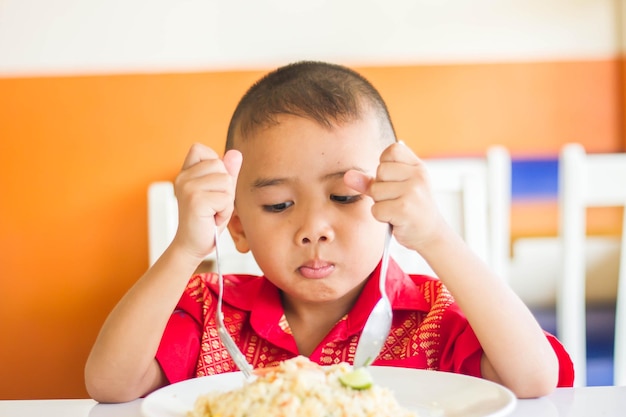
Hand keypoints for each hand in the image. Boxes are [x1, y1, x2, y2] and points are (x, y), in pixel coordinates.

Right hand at [171, 143, 241, 260]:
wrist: (192, 246)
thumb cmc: (207, 220)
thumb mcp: (220, 192)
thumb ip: (227, 172)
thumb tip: (236, 153)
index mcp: (185, 172)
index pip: (200, 149)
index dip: (213, 165)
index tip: (208, 188)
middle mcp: (183, 177)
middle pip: (220, 165)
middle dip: (225, 187)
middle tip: (213, 205)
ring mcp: (188, 188)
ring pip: (226, 181)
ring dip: (226, 201)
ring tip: (213, 212)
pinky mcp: (196, 201)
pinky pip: (226, 198)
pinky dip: (225, 212)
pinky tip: (212, 219)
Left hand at [343, 142, 446, 251]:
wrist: (430, 234)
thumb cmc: (411, 208)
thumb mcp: (395, 189)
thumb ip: (370, 181)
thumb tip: (348, 176)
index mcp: (418, 167)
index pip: (392, 150)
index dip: (385, 164)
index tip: (393, 179)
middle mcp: (418, 176)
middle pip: (380, 171)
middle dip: (381, 188)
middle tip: (396, 199)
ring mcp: (412, 192)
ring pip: (376, 191)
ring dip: (380, 203)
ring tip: (396, 209)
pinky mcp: (404, 209)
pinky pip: (376, 209)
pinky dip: (381, 216)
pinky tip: (395, 219)